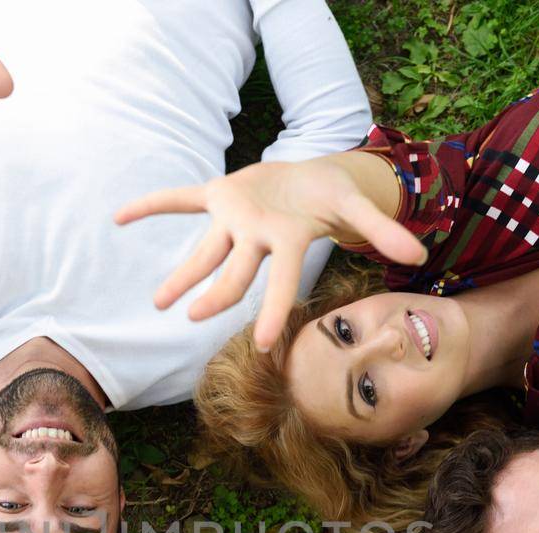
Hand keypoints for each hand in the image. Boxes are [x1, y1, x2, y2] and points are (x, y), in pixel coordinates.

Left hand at [116, 154, 425, 349]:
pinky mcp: (218, 194)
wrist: (312, 179)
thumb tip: (420, 259)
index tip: (261, 347)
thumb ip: (381, 232)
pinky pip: (179, 200)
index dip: (272, 312)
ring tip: (159, 301)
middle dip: (214, 296)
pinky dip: (151, 205)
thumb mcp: (357, 207)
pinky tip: (118, 218)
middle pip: (233, 274)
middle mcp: (256, 239)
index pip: (279, 284)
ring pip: (202, 250)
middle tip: (193, 316)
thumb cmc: (334, 196)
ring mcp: (234, 218)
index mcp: (286, 244)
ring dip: (180, 275)